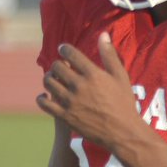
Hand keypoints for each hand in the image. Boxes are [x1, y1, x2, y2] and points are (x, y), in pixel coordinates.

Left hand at [37, 33, 140, 148]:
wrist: (123, 132)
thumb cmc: (124, 103)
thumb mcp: (120, 76)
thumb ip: (110, 55)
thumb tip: (103, 35)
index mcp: (93, 74)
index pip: (70, 53)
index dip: (64, 49)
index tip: (63, 50)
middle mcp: (80, 86)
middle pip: (57, 67)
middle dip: (57, 64)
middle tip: (60, 67)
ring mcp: (71, 101)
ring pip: (49, 83)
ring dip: (49, 79)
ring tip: (53, 80)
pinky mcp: (65, 116)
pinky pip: (45, 104)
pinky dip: (42, 99)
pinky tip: (45, 97)